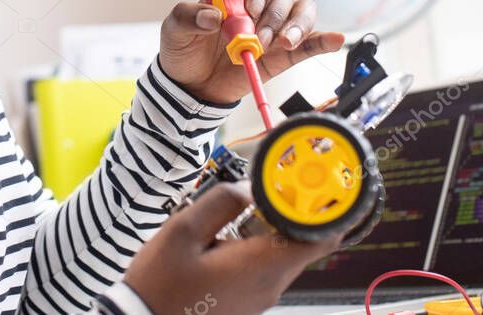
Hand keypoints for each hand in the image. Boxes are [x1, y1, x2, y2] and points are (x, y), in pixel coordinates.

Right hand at [124, 181, 341, 314]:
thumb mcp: (183, 230)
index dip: (322, 207)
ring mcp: (261, 296)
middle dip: (291, 210)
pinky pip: (267, 266)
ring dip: (272, 227)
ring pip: (285, 253)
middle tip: (268, 186)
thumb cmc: (160, 283)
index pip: (321, 238)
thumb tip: (250, 188)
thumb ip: (222, 202)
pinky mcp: (249, 300)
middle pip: (304, 242)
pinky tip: (229, 234)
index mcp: (260, 266)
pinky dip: (260, 245)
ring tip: (243, 207)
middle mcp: (270, 285)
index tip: (307, 182)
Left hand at [159, 0, 345, 104]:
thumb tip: (213, 17)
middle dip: (274, 14)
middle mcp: (260, 2)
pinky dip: (324, 40)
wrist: (190, 86)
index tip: (252, 7)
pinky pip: (311, 42)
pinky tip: (335, 40)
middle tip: (257, 37)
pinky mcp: (284, 53)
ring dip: (296, 26)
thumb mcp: (175, 28)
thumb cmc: (183, 49)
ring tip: (280, 44)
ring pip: (302, 11)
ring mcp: (274, 26)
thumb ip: (189, 16)